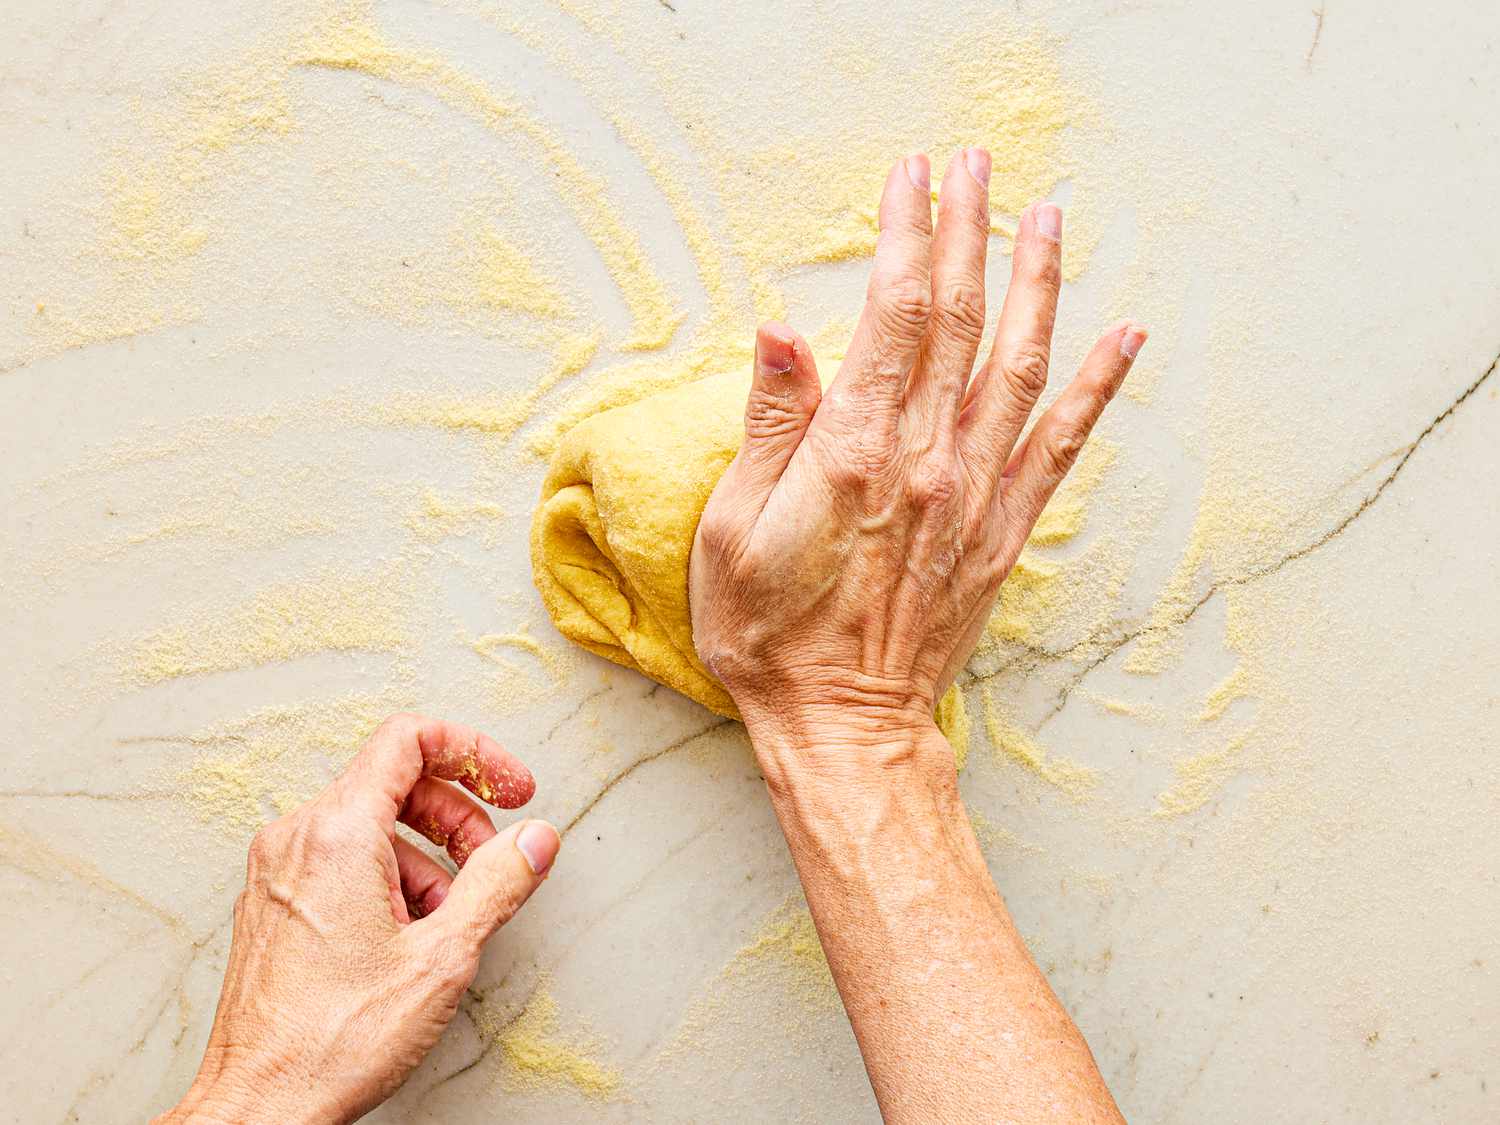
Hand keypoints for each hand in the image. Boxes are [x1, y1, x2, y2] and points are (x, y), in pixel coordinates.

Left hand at [160, 713, 560, 1124]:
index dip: (473, 753)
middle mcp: (297, 838)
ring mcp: (278, 869)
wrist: (259, 1107)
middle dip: (458, 815)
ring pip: (371, 824)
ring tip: (447, 920)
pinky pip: (342, 859)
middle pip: (396, 781)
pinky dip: (389, 879)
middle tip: (493, 861)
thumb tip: (535, 839)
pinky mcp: (273, 901)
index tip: (510, 788)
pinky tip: (407, 938)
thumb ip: (499, 882)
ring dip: (427, 857)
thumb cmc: (332, 1042)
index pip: (410, 739)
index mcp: (337, 833)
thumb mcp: (443, 956)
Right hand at [690, 149, 1144, 753]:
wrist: (843, 728)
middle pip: (958, 320)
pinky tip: (1122, 337)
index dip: (906, 236)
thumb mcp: (733, 532)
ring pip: (1017, 365)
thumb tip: (780, 332)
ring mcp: (974, 496)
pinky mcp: (1002, 534)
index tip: (912, 179)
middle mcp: (926, 461)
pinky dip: (1097, 386)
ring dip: (1035, 284)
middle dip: (968, 232)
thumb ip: (768, 426)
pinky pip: (1062, 445)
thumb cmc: (771, 639)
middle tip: (976, 164)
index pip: (891, 313)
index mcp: (854, 452)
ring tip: (1047, 218)